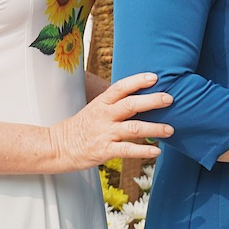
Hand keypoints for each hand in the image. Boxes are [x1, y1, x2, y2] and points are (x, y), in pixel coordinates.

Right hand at [48, 72, 173, 170]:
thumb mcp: (95, 109)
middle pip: (131, 105)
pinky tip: (157, 151)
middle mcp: (104, 116)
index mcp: (102, 103)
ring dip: (154, 128)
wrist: (58, 146)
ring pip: (133, 128)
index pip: (121, 87)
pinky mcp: (104, 151)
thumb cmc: (81, 127)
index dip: (138, 80)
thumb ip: (115, 104)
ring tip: (170, 129)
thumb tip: (140, 97)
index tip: (155, 77)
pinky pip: (127, 150)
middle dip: (152, 101)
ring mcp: (105, 133)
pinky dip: (144, 151)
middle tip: (170, 98)